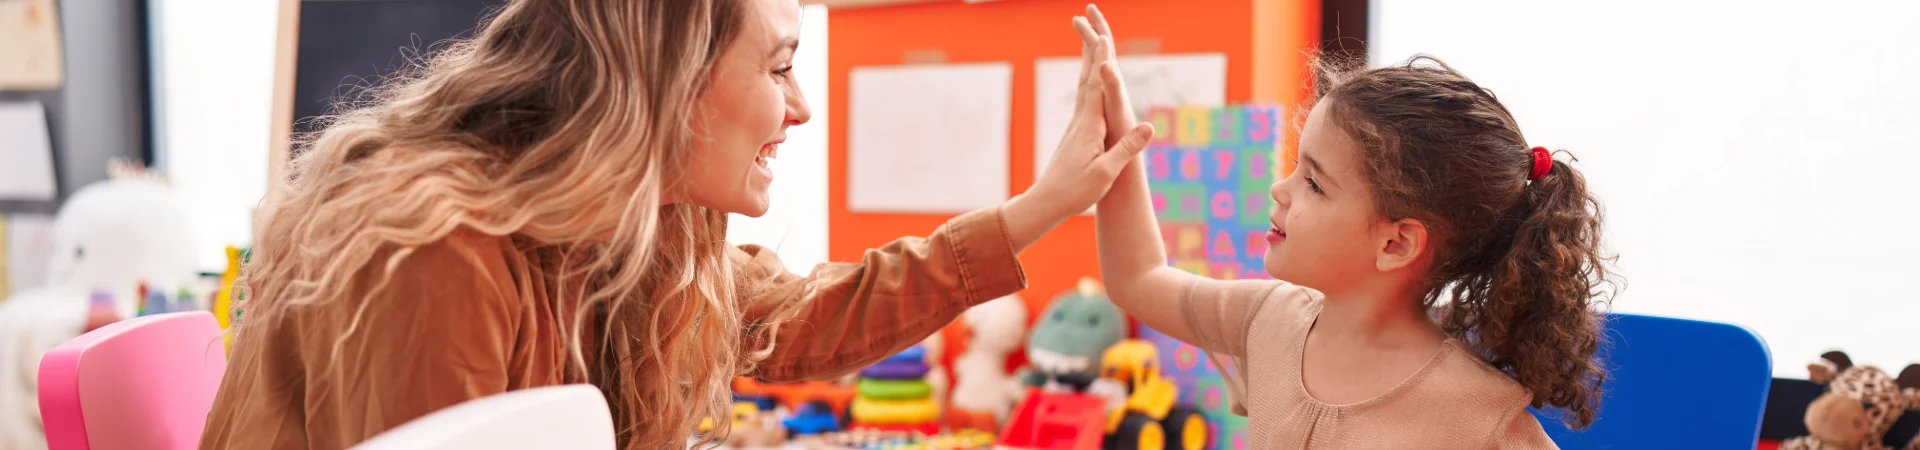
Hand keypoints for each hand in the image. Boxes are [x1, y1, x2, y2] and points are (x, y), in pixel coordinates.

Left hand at [1001, 9, 1151, 250]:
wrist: (1047, 203)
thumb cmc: (1076, 192)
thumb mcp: (1106, 173)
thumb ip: (1126, 148)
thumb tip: (1148, 127)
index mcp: (1089, 126)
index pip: (1096, 85)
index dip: (1101, 60)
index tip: (1104, 35)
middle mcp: (1080, 120)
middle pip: (1086, 76)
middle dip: (1090, 47)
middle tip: (1089, 19)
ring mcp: (1076, 126)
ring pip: (1083, 85)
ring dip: (1089, 60)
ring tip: (1092, 39)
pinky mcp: (1076, 134)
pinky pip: (1084, 98)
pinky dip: (1089, 80)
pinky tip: (1090, 80)